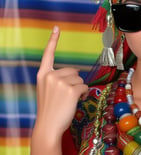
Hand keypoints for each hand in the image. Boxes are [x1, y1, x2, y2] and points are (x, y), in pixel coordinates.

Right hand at [34, 26, 88, 140]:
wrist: (48, 126)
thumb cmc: (50, 110)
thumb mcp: (47, 91)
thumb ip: (56, 80)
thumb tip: (76, 75)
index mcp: (42, 74)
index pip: (48, 54)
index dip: (53, 40)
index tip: (57, 28)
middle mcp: (50, 75)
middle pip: (73, 71)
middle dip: (74, 82)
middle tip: (66, 97)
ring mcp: (60, 82)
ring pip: (80, 79)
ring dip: (79, 89)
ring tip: (70, 101)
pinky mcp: (71, 90)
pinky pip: (84, 87)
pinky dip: (84, 94)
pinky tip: (77, 101)